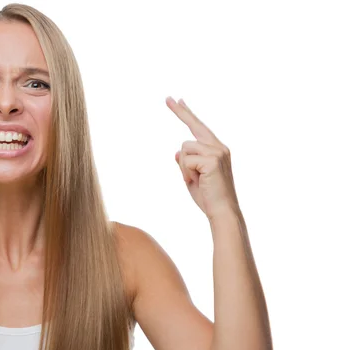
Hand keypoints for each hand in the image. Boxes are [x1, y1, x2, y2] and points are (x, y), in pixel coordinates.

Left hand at [166, 97, 239, 219]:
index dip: (187, 114)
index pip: (199, 127)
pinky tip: (197, 181)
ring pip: (184, 148)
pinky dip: (186, 173)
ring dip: (184, 167)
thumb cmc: (209, 198)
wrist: (222, 211)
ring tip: (195, 180)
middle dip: (180, 111)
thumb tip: (177, 152)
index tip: (178, 100)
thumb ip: (186, 163)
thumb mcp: (193, 178)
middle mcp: (219, 147)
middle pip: (194, 124)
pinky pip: (185, 160)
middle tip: (167, 97)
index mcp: (217, 149)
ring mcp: (217, 151)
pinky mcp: (212, 158)